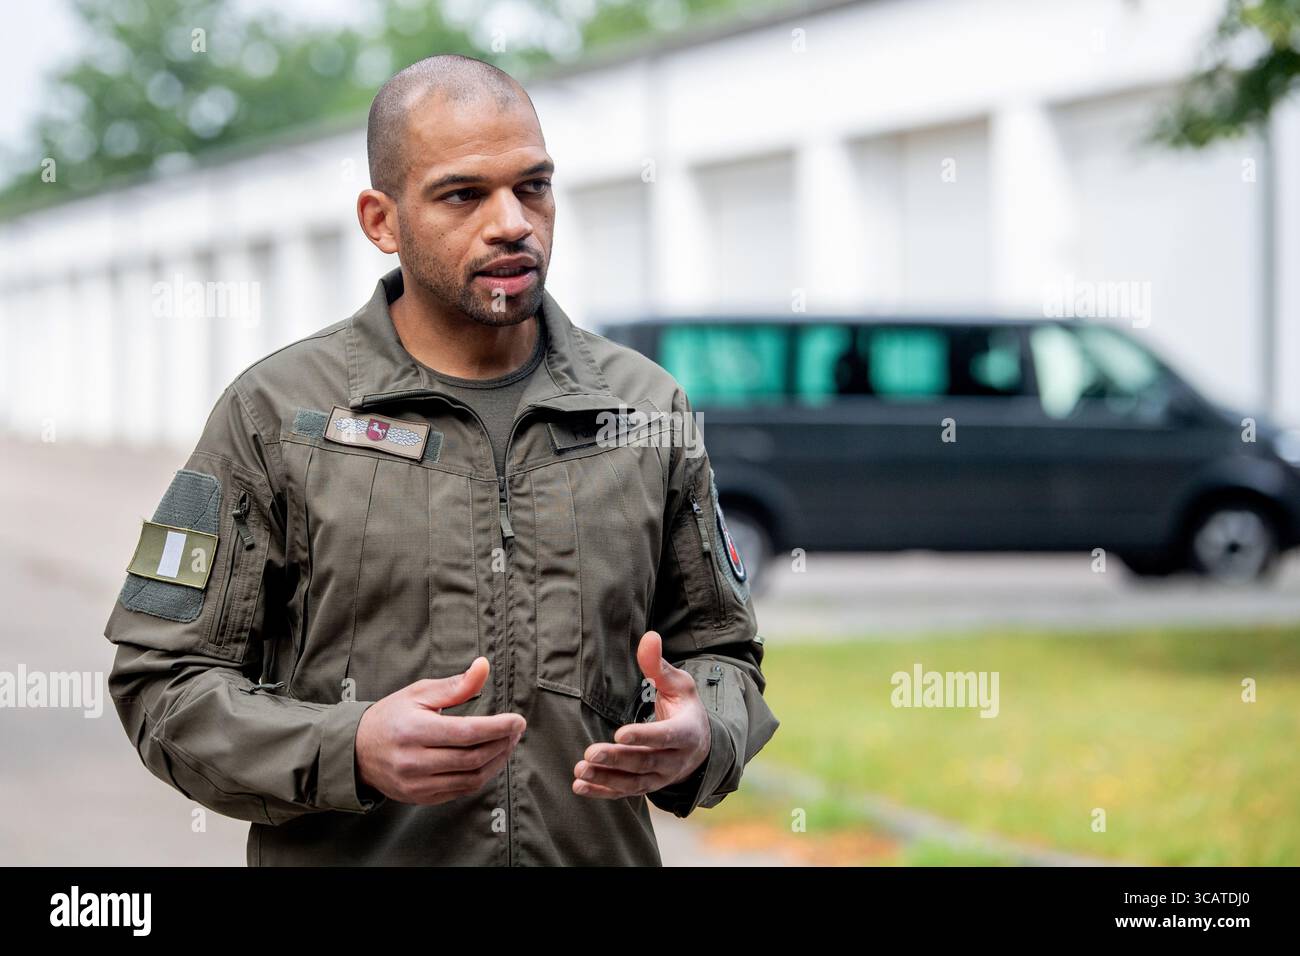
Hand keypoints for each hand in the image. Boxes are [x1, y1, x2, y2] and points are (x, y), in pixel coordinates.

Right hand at [356, 656, 524, 804]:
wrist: (357, 751)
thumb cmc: (391, 716)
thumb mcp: (419, 693)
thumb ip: (456, 685)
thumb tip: (483, 666)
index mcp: (414, 730)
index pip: (467, 733)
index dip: (498, 728)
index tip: (517, 720)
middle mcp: (414, 761)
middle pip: (472, 758)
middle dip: (501, 743)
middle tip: (515, 730)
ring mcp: (416, 783)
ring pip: (470, 778)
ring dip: (496, 762)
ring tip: (506, 744)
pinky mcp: (420, 797)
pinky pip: (460, 791)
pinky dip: (480, 776)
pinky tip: (489, 760)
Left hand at [573, 631, 710, 798]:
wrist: (699, 746)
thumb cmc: (684, 708)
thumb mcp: (679, 684)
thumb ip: (659, 665)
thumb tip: (649, 636)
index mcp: (686, 732)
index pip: (665, 736)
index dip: (644, 736)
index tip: (620, 733)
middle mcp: (675, 759)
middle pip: (645, 762)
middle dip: (618, 759)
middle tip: (591, 753)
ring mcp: (661, 777)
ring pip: (633, 782)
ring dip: (606, 778)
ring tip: (580, 770)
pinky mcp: (646, 787)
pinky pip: (624, 792)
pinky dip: (602, 792)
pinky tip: (580, 786)